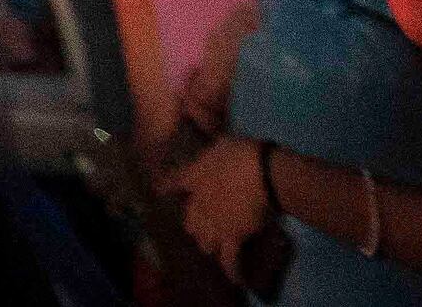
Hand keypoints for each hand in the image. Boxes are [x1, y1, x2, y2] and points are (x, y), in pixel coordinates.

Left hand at [176, 139, 281, 275]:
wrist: (262, 172)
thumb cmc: (243, 152)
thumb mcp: (221, 142)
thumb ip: (212, 149)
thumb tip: (214, 145)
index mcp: (193, 176)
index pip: (172, 183)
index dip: (165, 188)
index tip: (159, 191)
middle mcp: (198, 203)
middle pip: (189, 222)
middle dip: (195, 226)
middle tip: (203, 227)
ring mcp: (214, 222)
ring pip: (204, 242)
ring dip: (210, 245)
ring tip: (216, 248)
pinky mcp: (232, 236)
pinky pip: (229, 259)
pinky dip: (232, 270)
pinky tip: (236, 279)